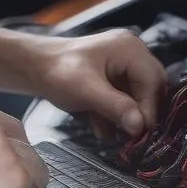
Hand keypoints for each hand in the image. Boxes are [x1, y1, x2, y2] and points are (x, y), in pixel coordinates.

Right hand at [0, 109, 48, 187]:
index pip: (10, 127)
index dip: (13, 144)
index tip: (13, 155)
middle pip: (24, 143)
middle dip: (23, 158)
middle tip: (18, 174)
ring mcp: (9, 150)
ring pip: (34, 160)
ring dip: (30, 175)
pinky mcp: (17, 172)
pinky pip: (36, 179)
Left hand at [30, 29, 166, 137]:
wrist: (34, 68)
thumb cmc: (58, 72)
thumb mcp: (86, 90)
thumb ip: (115, 106)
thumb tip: (140, 126)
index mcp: (129, 48)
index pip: (152, 80)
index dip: (149, 108)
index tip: (141, 133)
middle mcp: (131, 54)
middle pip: (150, 88)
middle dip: (141, 114)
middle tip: (135, 138)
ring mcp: (123, 66)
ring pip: (139, 97)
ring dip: (129, 118)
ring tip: (118, 137)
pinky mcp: (114, 79)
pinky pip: (126, 100)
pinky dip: (117, 116)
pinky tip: (104, 129)